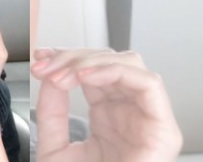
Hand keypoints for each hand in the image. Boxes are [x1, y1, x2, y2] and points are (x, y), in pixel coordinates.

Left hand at [32, 48, 182, 161]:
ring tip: (60, 75)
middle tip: (44, 66)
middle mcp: (130, 114)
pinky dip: (115, 71)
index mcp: (107, 117)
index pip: (94, 71)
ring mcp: (148, 120)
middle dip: (73, 57)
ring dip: (90, 62)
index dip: (66, 58)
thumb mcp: (55, 146)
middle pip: (111, 61)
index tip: (39, 58)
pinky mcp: (163, 130)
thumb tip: (50, 77)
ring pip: (131, 65)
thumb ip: (52, 111)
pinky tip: (85, 76)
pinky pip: (148, 84)